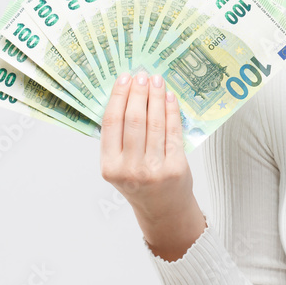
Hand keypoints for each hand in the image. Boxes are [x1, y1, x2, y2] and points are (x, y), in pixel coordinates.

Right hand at [100, 70, 205, 259]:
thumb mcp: (119, 166)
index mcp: (110, 167)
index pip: (111, 123)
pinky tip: (170, 98)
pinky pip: (173, 132)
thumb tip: (125, 95)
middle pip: (134, 120)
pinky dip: (172, 111)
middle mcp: (130, 169)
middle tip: (142, 75)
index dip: (118, 97)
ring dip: (156, 97)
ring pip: (155, 123)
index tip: (124, 78)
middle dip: (139, 93)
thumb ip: (119, 139)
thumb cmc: (139, 182)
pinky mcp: (175, 167)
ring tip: (157, 81)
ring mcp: (154, 169)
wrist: (163, 210)